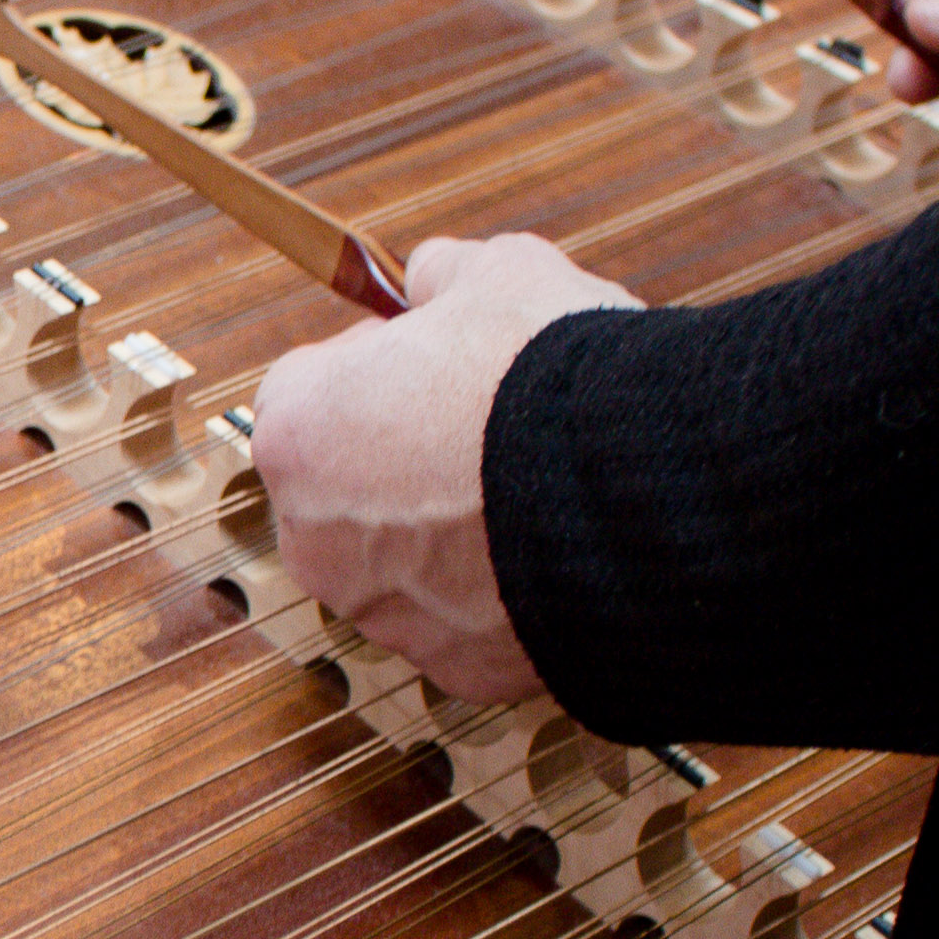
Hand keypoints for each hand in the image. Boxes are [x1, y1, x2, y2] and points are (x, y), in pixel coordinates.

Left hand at [248, 232, 642, 702]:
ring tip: (532, 489)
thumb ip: (444, 274)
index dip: (375, 367)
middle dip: (404, 459)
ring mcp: (384, 614)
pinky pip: (467, 617)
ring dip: (450, 530)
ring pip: (406, 561)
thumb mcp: (500, 272)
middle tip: (485, 425)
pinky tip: (555, 546)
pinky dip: (500, 589)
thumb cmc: (550, 380)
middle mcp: (318, 540)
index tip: (429, 359)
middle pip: (349, 486)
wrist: (638, 499)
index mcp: (300, 434)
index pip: (307, 389)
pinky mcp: (453, 666)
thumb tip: (432, 277)